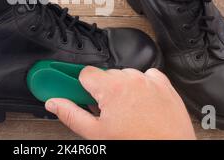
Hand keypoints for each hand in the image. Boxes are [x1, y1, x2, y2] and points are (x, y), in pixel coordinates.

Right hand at [45, 67, 195, 139]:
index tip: (79, 93)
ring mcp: (149, 80)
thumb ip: (71, 114)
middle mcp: (131, 78)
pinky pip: (146, 76)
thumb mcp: (96, 134)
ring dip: (122, 89)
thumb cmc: (137, 144)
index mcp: (112, 88)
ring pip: (125, 75)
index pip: (85, 73)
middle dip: (102, 91)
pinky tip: (141, 105)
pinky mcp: (164, 84)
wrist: (169, 151)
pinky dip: (141, 87)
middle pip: (105, 75)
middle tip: (106, 112)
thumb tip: (54, 103)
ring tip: (126, 112)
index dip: (81, 86)